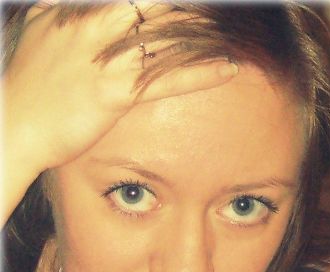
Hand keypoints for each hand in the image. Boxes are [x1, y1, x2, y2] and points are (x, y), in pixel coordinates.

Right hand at [2, 2, 236, 221]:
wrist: (12, 125)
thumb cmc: (26, 81)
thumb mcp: (38, 24)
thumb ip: (62, 5)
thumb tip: (73, 0)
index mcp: (76, 6)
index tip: (192, 0)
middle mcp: (94, 24)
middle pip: (154, 4)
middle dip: (189, 5)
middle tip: (221, 5)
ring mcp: (107, 58)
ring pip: (166, 35)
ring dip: (203, 31)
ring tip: (231, 28)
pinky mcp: (117, 93)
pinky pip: (167, 81)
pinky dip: (201, 74)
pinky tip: (228, 68)